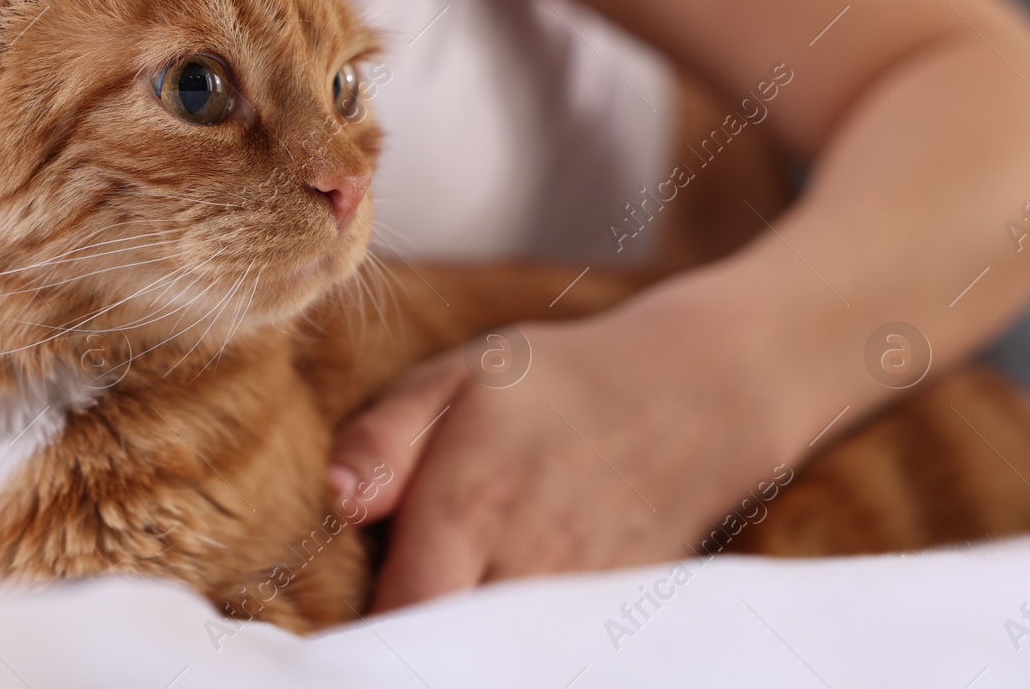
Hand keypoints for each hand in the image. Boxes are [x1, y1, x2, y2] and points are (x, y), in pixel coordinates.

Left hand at [328, 273, 790, 610]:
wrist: (692, 395)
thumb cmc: (555, 381)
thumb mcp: (456, 377)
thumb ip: (385, 439)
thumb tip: (337, 500)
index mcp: (469, 505)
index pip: (400, 616)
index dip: (364, 626)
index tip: (348, 607)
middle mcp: (525, 566)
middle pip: (447, 650)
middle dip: (414, 637)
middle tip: (394, 603)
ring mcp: (575, 601)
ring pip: (496, 653)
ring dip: (463, 635)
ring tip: (447, 593)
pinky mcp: (610, 618)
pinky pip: (545, 647)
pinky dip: (512, 636)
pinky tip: (498, 596)